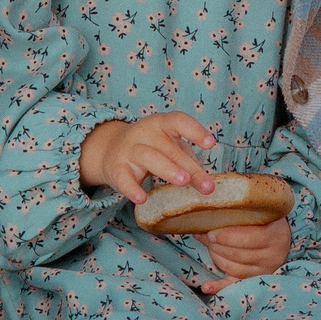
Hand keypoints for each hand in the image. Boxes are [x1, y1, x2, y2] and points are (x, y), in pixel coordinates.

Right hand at [79, 111, 217, 204]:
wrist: (109, 150)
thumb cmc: (151, 148)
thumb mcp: (171, 149)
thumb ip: (189, 164)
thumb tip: (209, 185)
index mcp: (161, 124)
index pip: (178, 121)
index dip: (195, 130)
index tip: (211, 143)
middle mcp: (144, 133)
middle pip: (169, 148)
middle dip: (188, 167)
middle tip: (206, 185)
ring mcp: (129, 150)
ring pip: (148, 157)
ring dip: (167, 168)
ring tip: (183, 182)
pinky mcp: (116, 168)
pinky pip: (123, 178)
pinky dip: (132, 188)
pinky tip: (142, 198)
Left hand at [195, 218, 290, 294]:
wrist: (280, 235)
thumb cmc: (266, 218)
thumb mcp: (261, 210)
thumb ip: (242, 209)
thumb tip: (209, 213)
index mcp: (276, 235)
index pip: (248, 239)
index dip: (226, 237)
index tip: (210, 232)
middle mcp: (273, 256)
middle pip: (237, 254)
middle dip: (215, 245)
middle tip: (203, 234)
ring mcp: (264, 270)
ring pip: (232, 267)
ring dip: (215, 255)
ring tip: (206, 243)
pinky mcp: (254, 279)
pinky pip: (234, 284)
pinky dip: (219, 287)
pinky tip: (206, 287)